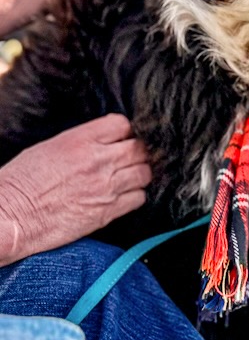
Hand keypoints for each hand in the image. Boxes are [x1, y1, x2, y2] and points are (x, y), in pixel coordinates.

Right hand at [0, 114, 151, 265]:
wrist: (13, 215)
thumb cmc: (23, 182)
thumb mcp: (50, 148)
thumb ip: (82, 142)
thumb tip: (103, 142)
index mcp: (80, 140)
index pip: (122, 124)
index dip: (124, 132)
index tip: (120, 139)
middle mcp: (98, 160)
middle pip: (139, 148)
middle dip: (137, 152)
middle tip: (128, 159)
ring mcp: (107, 186)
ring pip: (144, 173)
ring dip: (139, 174)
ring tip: (127, 178)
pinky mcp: (109, 211)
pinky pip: (139, 198)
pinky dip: (136, 196)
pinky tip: (124, 196)